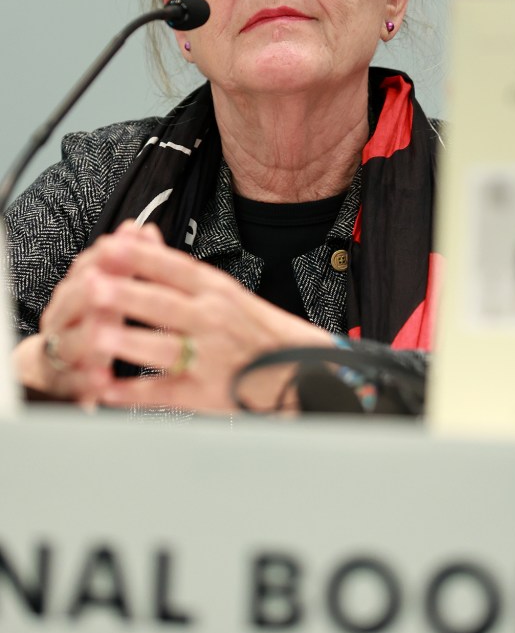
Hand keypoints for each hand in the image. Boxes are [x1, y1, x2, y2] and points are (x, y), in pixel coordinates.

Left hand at [22, 221, 330, 411]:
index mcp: (219, 292)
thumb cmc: (260, 332)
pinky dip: (134, 393)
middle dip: (128, 295)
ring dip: (129, 344)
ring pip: (165, 349)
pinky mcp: (207, 394)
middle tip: (93, 286)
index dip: (143, 257)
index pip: (177, 268)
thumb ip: (182, 273)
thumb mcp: (229, 293)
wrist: (303, 372)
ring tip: (97, 338)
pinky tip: (107, 389)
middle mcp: (215, 321)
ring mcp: (212, 359)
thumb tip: (143, 238)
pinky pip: (165, 394)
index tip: (110, 246)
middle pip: (166, 305)